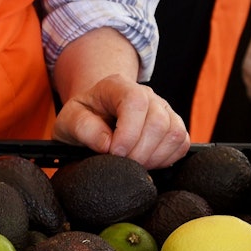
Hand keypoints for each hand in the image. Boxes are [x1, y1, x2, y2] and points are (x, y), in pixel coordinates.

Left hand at [54, 75, 190, 168]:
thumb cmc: (83, 117)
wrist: (96, 115)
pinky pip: (181, 143)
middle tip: (122, 164)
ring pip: (174, 133)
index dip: (128, 132)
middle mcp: (146, 94)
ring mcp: (163, 109)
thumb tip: (107, 144)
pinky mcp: (174, 126)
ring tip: (132, 164)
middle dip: (139, 151)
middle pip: (158, 121)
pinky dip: (165, 159)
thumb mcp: (69, 120)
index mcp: (118, 86)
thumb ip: (83, 127)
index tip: (114, 152)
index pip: (136, 102)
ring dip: (153, 157)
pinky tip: (145, 162)